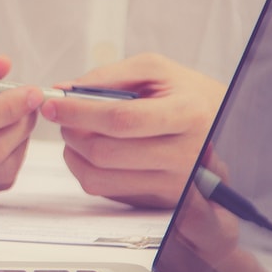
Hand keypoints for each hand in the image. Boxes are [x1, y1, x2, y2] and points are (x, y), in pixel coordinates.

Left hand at [40, 53, 224, 208]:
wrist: (221, 126)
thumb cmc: (185, 93)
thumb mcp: (156, 71)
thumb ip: (110, 76)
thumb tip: (65, 90)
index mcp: (187, 115)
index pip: (121, 120)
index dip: (79, 112)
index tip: (51, 103)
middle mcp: (185, 155)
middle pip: (104, 152)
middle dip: (71, 131)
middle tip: (62, 115)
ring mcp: (173, 184)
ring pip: (98, 177)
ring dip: (73, 152)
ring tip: (76, 131)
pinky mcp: (159, 201)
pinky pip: (105, 190)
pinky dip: (85, 169)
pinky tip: (90, 149)